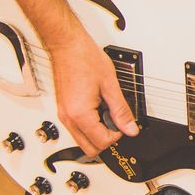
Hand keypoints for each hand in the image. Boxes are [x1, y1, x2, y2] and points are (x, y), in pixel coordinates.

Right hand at [48, 27, 138, 157]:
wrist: (67, 45)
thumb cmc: (85, 58)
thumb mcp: (110, 84)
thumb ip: (122, 110)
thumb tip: (130, 128)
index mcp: (80, 113)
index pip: (101, 142)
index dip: (117, 135)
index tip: (121, 122)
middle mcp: (68, 118)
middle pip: (89, 148)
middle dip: (105, 139)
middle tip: (114, 121)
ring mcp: (63, 114)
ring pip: (82, 140)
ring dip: (96, 132)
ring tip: (104, 111)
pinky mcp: (63, 109)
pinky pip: (76, 128)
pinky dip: (88, 125)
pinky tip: (96, 109)